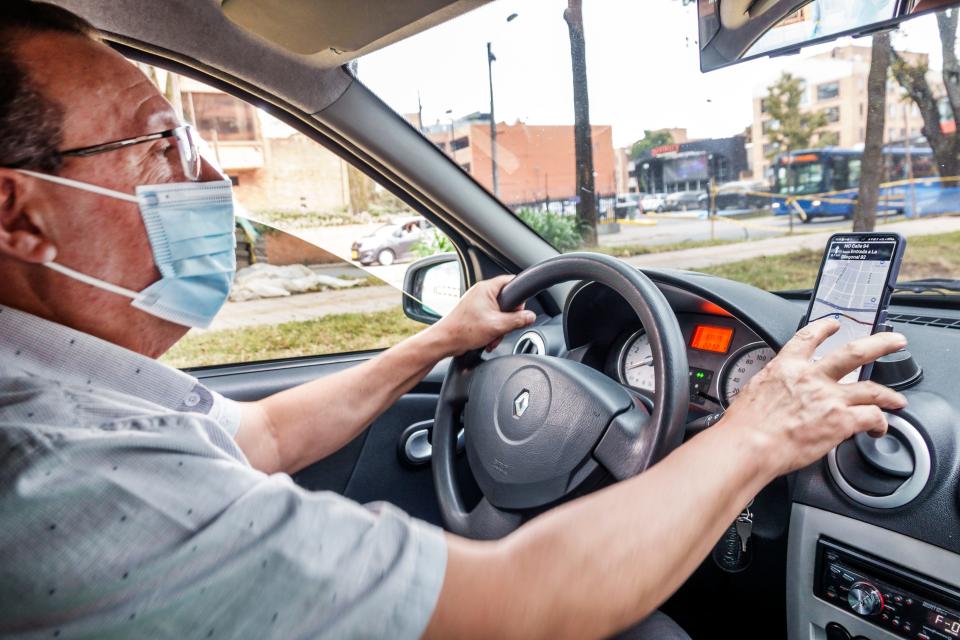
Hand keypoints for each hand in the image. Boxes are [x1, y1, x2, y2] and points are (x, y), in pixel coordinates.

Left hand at [431, 275, 535, 356]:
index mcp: (486, 289)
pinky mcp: (474, 314)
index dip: (519, 296)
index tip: (520, 309)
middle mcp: (481, 293)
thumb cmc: (464, 330)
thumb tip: (530, 317)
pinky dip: (492, 330)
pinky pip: (490, 319)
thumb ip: (518, 320)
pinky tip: (488, 340)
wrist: (445, 341)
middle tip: (505, 327)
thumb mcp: (498, 325)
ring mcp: (477, 304)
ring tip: (494, 337)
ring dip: (500, 328)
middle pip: (506, 301)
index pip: (511, 281)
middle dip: (508, 318)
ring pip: (499, 313)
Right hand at [717, 318, 907, 477]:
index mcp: (786, 367)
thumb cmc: (744, 425)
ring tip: (897, 400)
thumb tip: (773, 397)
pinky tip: (879, 430)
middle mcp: (812, 377)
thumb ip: (771, 389)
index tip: (833, 324)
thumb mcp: (752, 392)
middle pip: (854, 353)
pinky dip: (880, 425)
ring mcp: (829, 398)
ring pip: (872, 389)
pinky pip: (872, 418)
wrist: (749, 444)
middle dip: (880, 344)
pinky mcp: (841, 421)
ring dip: (889, 395)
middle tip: (894, 341)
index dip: (824, 328)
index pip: (808, 338)